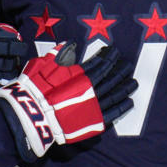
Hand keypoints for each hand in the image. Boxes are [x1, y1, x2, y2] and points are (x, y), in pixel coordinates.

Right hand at [0, 43, 136, 160]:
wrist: (32, 116)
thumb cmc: (35, 89)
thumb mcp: (43, 64)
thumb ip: (58, 54)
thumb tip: (67, 44)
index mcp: (81, 75)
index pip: (101, 63)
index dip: (109, 56)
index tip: (115, 51)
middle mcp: (91, 90)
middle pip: (112, 77)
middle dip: (121, 70)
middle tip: (128, 65)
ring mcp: (94, 107)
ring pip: (115, 95)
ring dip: (125, 87)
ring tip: (133, 82)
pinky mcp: (93, 122)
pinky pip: (112, 114)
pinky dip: (122, 108)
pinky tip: (129, 102)